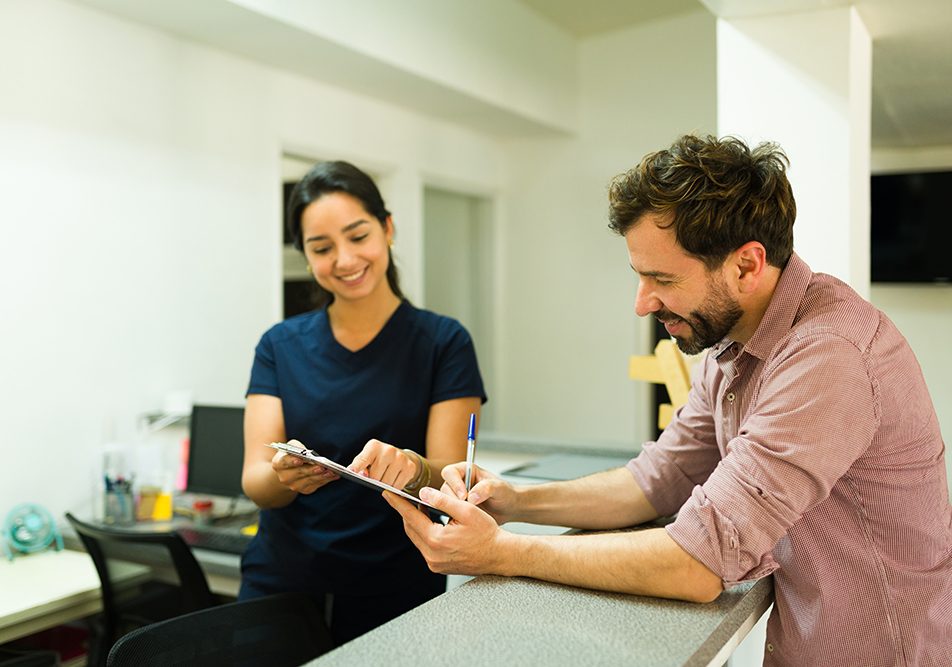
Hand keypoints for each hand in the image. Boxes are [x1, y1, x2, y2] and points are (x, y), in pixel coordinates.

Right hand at [271, 439, 338, 494]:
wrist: (290, 470)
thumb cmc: (292, 454)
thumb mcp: (292, 446)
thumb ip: (298, 447)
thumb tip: (308, 454)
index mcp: (278, 463)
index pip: (284, 462)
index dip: (292, 461)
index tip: (300, 460)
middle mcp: (284, 477)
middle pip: (299, 473)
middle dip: (311, 470)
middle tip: (322, 467)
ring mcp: (294, 485)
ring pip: (309, 481)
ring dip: (321, 476)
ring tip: (331, 472)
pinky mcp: (305, 490)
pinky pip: (317, 485)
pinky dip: (326, 480)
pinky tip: (334, 475)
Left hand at [349, 439, 420, 489]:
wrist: (399, 457)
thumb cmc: (377, 460)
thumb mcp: (367, 459)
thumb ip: (360, 465)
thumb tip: (360, 474)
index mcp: (374, 446)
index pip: (363, 459)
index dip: (357, 466)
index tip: (351, 471)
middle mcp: (388, 450)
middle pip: (375, 476)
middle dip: (373, 481)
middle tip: (375, 478)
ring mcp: (400, 458)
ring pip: (387, 483)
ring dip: (384, 486)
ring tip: (385, 478)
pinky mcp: (410, 467)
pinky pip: (398, 486)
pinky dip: (394, 488)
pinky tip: (393, 480)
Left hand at [382, 487, 516, 575]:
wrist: (499, 555)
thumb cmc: (487, 534)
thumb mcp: (466, 510)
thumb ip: (443, 501)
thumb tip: (424, 493)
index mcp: (436, 540)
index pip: (410, 517)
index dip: (398, 503)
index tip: (388, 493)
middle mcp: (432, 555)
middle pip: (411, 528)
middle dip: (407, 512)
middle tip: (405, 498)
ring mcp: (435, 563)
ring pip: (418, 538)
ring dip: (417, 523)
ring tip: (421, 507)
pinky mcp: (439, 566)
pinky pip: (425, 547)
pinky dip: (425, 533)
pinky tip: (432, 523)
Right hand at [441, 462, 517, 524]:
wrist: (509, 508)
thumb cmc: (506, 494)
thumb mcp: (499, 488)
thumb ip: (486, 488)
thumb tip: (472, 496)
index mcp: (467, 471)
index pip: (450, 472)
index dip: (454, 484)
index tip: (464, 496)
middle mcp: (459, 482)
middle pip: (445, 488)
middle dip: (453, 499)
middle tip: (466, 508)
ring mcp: (457, 496)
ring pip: (445, 501)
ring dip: (454, 509)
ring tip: (468, 515)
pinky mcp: (458, 509)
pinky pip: (449, 512)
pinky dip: (455, 517)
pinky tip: (466, 521)